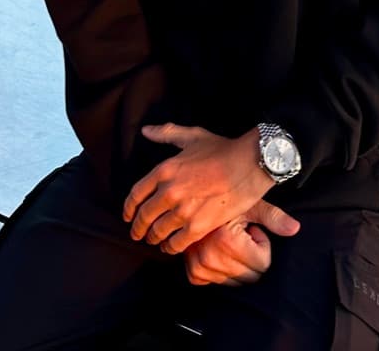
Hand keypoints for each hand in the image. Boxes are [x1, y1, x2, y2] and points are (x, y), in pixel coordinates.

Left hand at [122, 123, 272, 254]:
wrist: (250, 164)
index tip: (128, 216)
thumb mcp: (192, 136)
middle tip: (137, 234)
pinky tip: (171, 247)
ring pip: (158, 232)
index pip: (136, 194)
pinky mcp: (198, 226)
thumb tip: (146, 131)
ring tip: (154, 241)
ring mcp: (183, 211)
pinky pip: (176, 244)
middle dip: (138, 228)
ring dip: (153, 238)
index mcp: (165, 169)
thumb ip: (166, 134)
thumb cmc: (223, 149)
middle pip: (144, 216)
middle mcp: (169, 191)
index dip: (129, 208)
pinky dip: (170, 247)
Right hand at [184, 199, 300, 286]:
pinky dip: (222, 270)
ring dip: (236, 264)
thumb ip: (273, 217)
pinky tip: (218, 250)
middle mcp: (211, 257)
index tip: (251, 229)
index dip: (261, 244)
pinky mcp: (194, 274)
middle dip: (250, 257)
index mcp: (227, 240)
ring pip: (236, 282)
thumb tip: (296, 229)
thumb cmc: (228, 199)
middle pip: (251, 277)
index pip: (263, 264)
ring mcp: (201, 267)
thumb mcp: (251, 203)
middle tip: (240, 236)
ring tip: (228, 241)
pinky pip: (219, 283)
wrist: (195, 200)